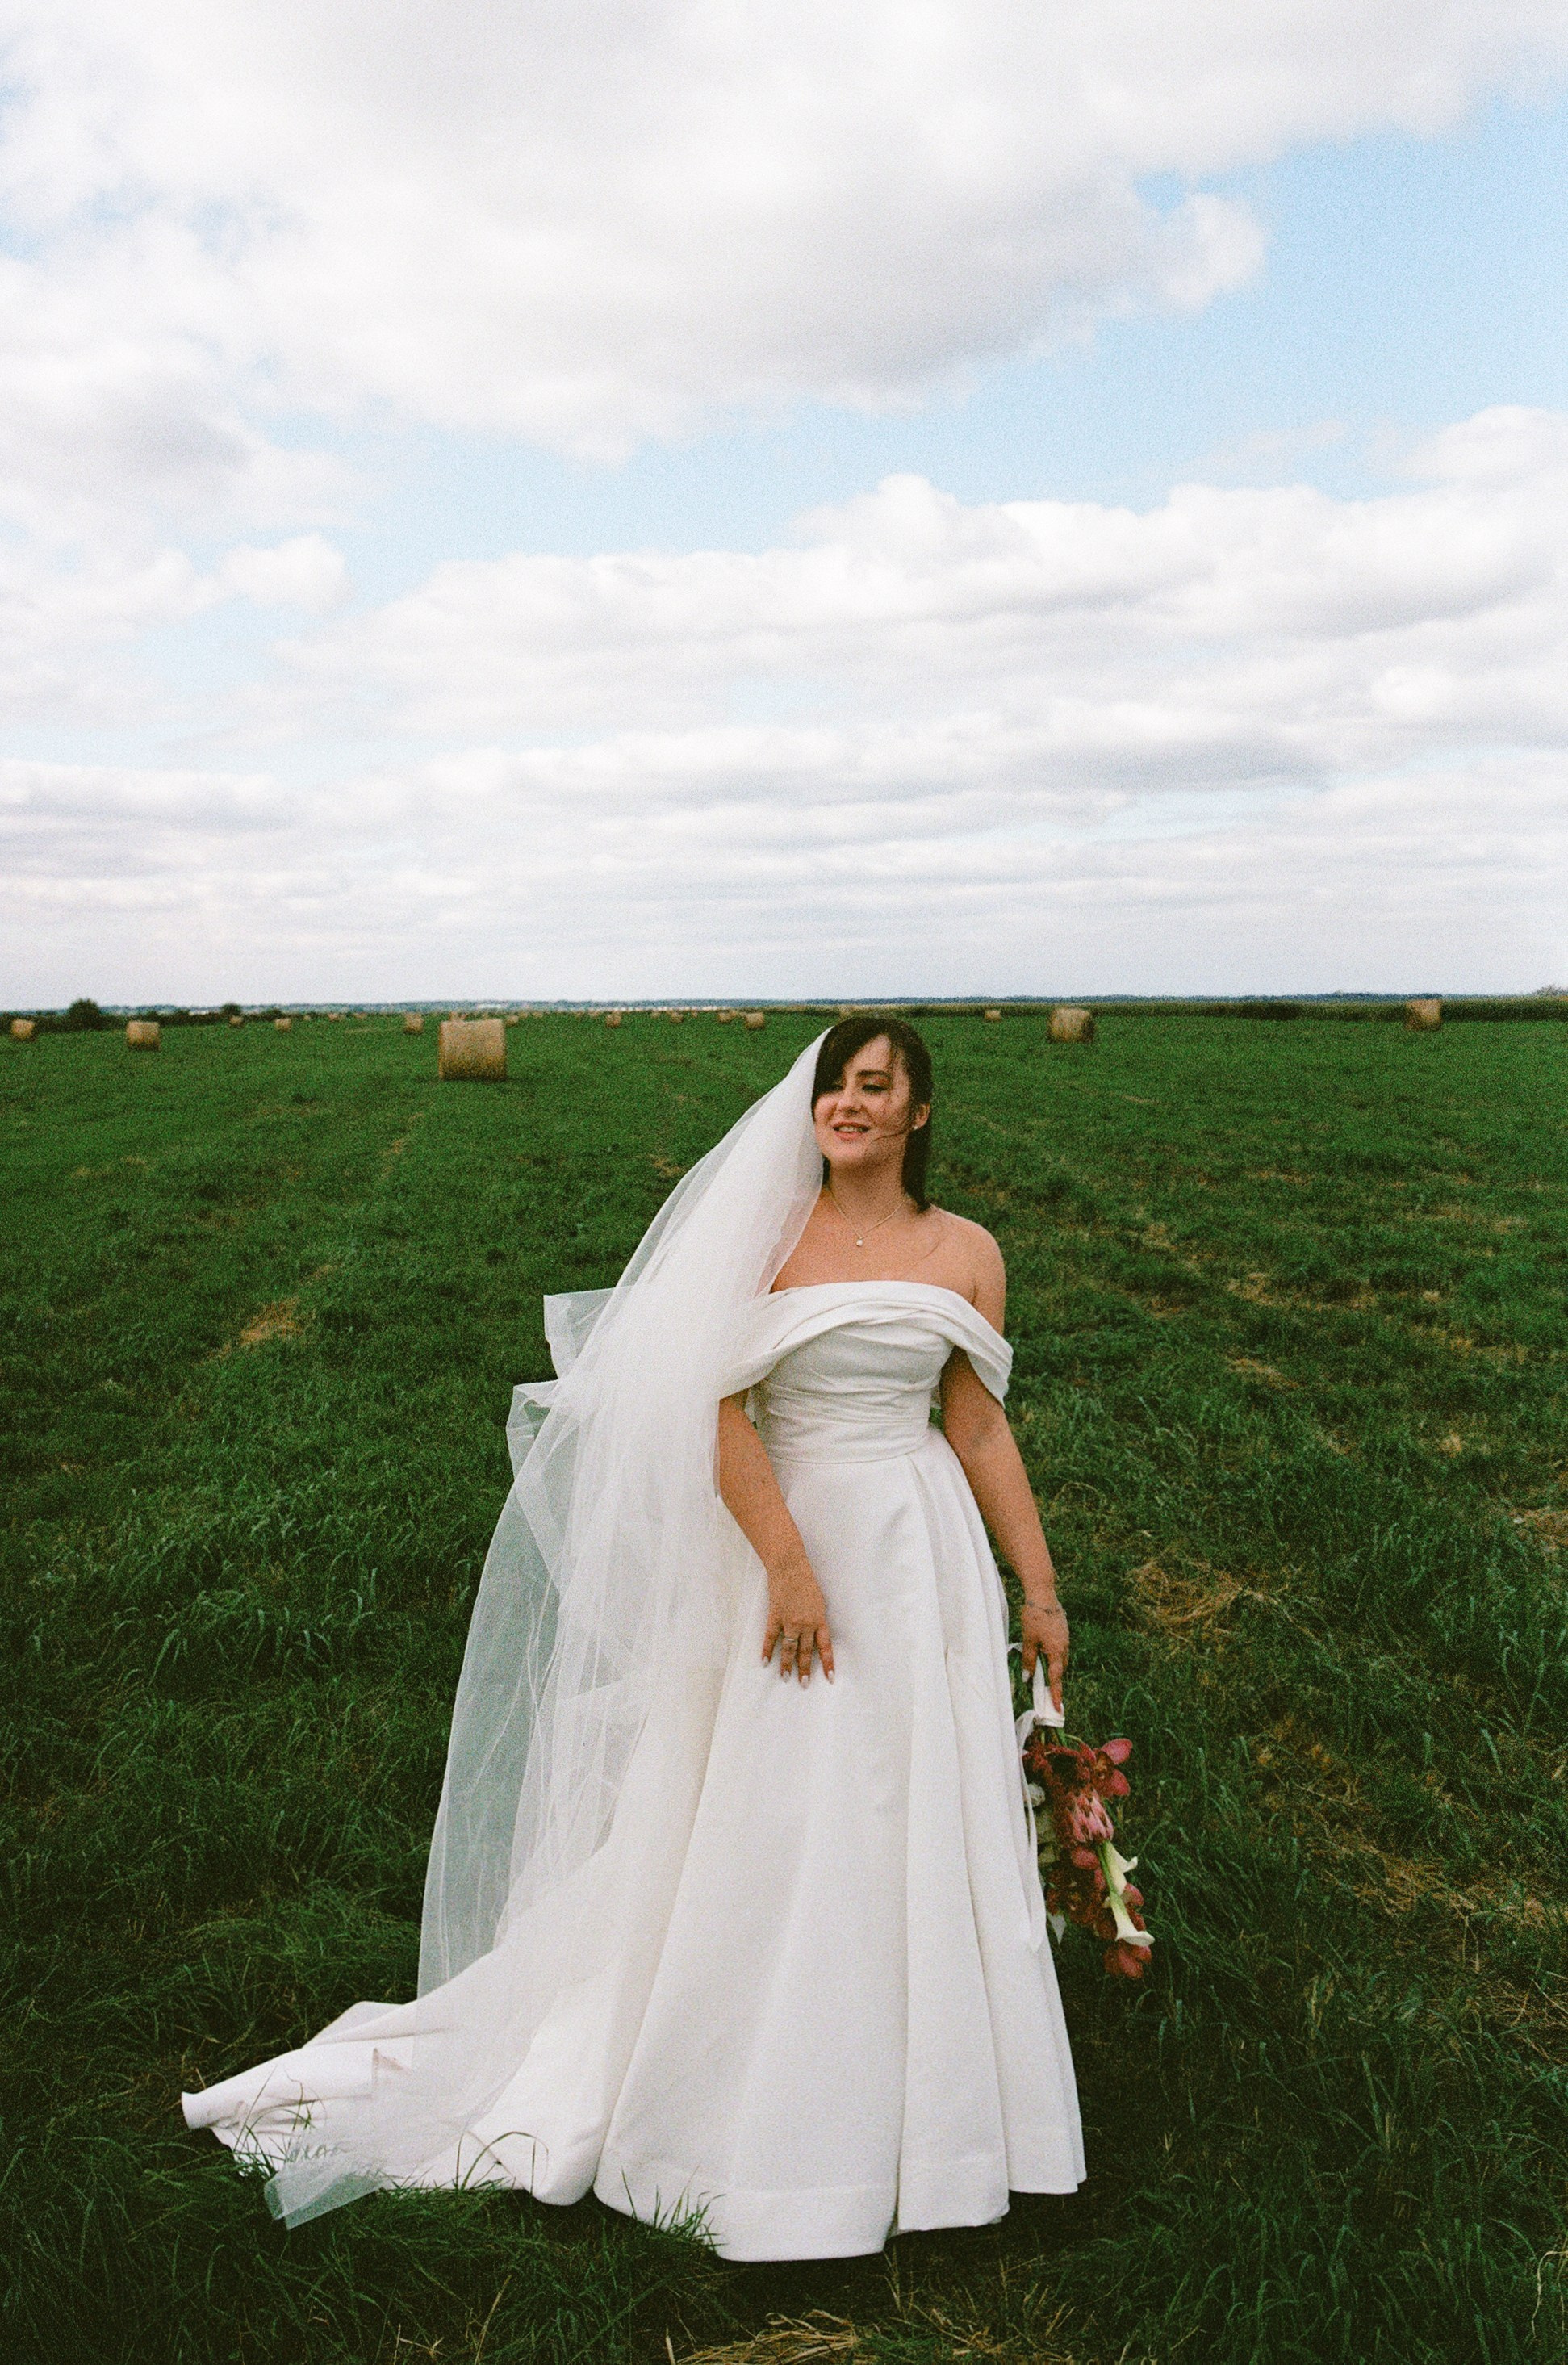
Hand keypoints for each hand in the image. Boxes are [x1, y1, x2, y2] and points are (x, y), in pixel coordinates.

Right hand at [762, 1552, 834, 1685]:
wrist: (790, 1567)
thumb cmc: (806, 1581)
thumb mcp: (819, 1601)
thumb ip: (818, 1618)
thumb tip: (816, 1633)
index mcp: (820, 1619)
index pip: (826, 1647)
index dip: (828, 1663)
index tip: (830, 1679)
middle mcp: (806, 1623)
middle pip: (806, 1652)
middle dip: (804, 1670)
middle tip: (803, 1684)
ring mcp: (789, 1621)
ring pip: (789, 1649)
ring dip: (786, 1665)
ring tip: (785, 1678)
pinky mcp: (775, 1616)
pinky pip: (771, 1638)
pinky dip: (767, 1650)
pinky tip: (765, 1662)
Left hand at [1022, 1598, 1068, 1714]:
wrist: (1043, 1594)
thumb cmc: (1034, 1617)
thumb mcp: (1028, 1640)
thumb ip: (1029, 1660)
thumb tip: (1028, 1678)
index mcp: (1057, 1651)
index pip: (1056, 1678)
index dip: (1056, 1693)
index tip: (1058, 1707)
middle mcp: (1065, 1646)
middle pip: (1060, 1669)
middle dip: (1054, 1680)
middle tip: (1046, 1691)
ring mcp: (1066, 1638)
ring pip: (1061, 1658)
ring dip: (1053, 1666)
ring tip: (1042, 1671)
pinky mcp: (1063, 1631)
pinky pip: (1060, 1648)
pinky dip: (1054, 1655)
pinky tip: (1044, 1650)